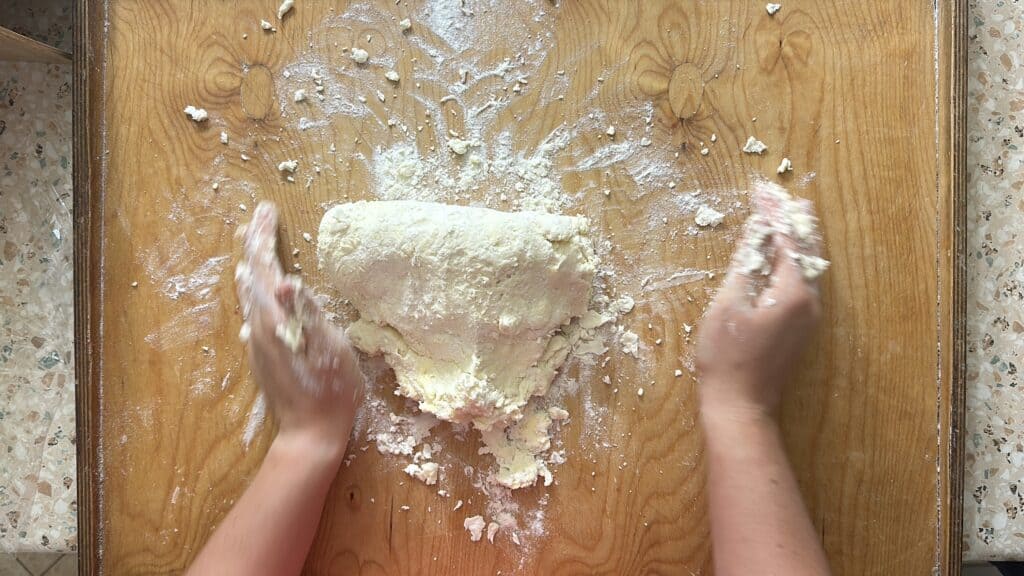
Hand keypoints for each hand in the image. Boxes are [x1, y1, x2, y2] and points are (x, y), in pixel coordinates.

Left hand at [235, 202, 362, 458]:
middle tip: (258, 218)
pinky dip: (255, 291)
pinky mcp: (264, 356)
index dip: (263, 236)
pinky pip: (253, 312)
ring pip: (248, 295)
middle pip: (250, 277)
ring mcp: (258, 344)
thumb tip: (284, 281)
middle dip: (254, 244)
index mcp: (274, 319)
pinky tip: (259, 296)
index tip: (266, 209)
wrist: (310, 433)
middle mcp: (259, 328)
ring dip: (251, 266)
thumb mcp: (329, 347)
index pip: (263, 267)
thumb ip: (307, 312)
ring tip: (253, 247)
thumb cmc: (329, 389)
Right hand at [696, 198, 822, 426]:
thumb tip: (755, 231)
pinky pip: (802, 281)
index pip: (786, 240)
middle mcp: (810, 301)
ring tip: (783, 213)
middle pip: (806, 249)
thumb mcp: (728, 304)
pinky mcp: (799, 327)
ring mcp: (808, 316)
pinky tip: (780, 254)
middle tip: (777, 194)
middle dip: (790, 219)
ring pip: (807, 265)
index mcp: (794, 292)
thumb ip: (745, 264)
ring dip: (793, 238)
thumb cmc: (727, 358)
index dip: (773, 213)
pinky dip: (791, 260)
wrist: (740, 406)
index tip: (761, 190)